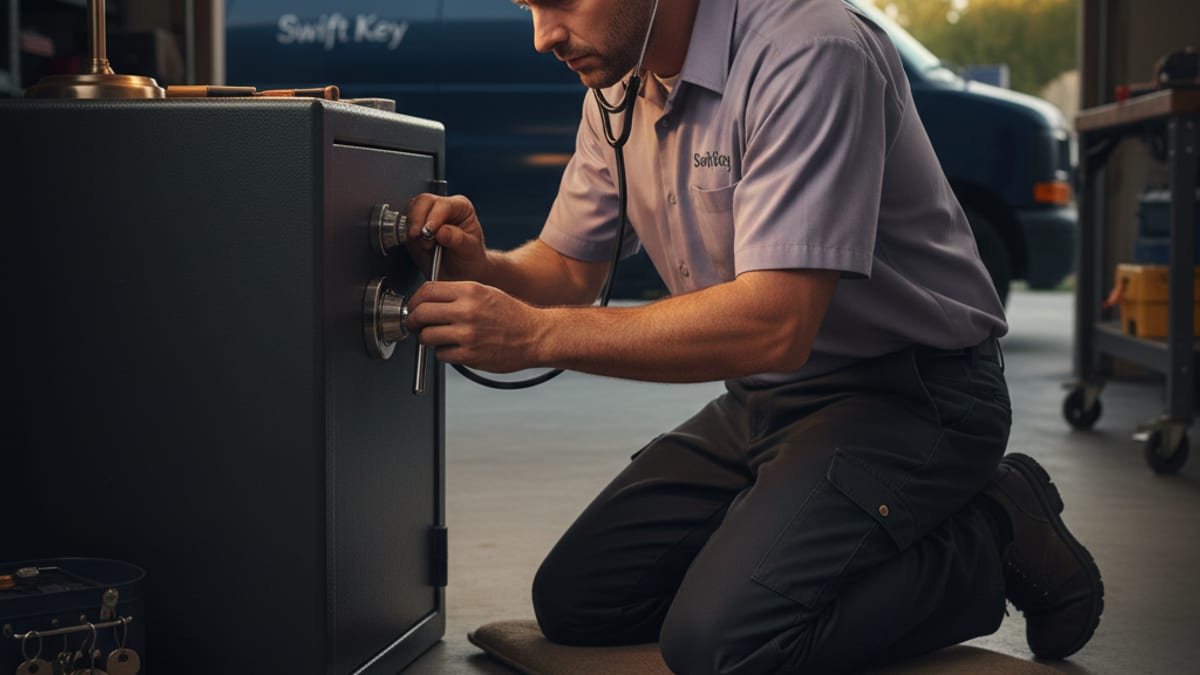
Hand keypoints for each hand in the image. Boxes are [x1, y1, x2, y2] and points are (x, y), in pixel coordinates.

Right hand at [404, 194, 489, 281]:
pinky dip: (407, 236)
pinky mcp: (415, 228)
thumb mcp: (469, 250)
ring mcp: (426, 217)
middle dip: (418, 220)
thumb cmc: (469, 259)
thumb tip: (441, 231)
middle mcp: (442, 208)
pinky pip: (404, 225)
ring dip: (412, 228)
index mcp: (460, 207)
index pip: (443, 204)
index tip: (429, 232)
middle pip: (423, 202)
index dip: (434, 217)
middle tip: (421, 239)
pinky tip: (418, 247)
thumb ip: (457, 239)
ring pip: (410, 210)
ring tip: (424, 246)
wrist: (461, 274)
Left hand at [405, 280, 545, 372]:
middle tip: (414, 325)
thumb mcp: (485, 292)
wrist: (535, 335)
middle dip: (412, 321)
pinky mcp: (470, 355)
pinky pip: (441, 354)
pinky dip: (443, 353)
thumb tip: (427, 301)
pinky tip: (454, 348)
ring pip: (427, 336)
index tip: (413, 307)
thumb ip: (457, 295)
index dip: (414, 300)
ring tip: (437, 338)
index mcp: (470, 291)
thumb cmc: (511, 315)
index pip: (427, 291)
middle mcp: (467, 311)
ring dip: (426, 339)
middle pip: (421, 313)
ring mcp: (468, 334)